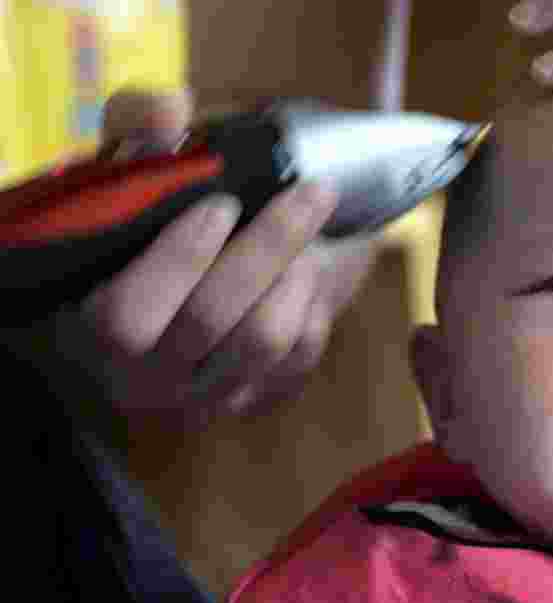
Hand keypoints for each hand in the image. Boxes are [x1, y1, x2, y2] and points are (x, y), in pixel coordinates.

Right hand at [51, 88, 378, 420]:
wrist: (214, 257)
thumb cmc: (160, 212)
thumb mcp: (136, 162)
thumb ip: (138, 128)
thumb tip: (169, 112)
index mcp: (92, 317)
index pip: (124, 317)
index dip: (176, 261)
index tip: (222, 204)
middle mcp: (144, 371)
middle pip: (208, 323)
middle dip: (264, 248)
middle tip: (309, 192)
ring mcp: (203, 391)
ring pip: (261, 341)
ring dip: (296, 273)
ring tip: (309, 227)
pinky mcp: (256, 394)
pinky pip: (300, 353)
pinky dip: (314, 301)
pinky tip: (304, 271)